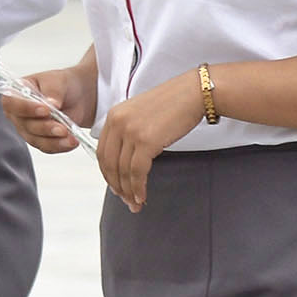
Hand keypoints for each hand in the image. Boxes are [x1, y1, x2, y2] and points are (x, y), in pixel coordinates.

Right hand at [3, 64, 95, 154]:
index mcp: (14, 94)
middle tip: (61, 128)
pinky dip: (60, 146)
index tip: (45, 110)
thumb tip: (52, 104)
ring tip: (71, 138)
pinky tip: (71, 142)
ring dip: (54, 140)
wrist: (76, 96)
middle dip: (45, 127)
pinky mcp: (40, 140)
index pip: (11, 103)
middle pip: (25, 125)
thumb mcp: (57, 81)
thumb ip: (52, 91)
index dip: (26, 108)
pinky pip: (47, 147)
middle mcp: (18, 114)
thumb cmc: (60, 85)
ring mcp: (28, 130)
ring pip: (36, 140)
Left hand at [97, 73, 208, 212]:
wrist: (194, 92)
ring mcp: (131, 132)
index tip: (116, 186)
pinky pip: (137, 172)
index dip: (108, 173)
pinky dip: (138, 187)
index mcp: (114, 116)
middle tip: (125, 200)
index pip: (102, 152)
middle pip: (109, 163)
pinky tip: (142, 196)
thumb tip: (128, 158)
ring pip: (122, 171)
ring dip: (128, 191)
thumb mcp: (142, 113)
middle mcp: (118, 123)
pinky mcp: (146, 141)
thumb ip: (129, 130)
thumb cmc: (175, 102)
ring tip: (135, 203)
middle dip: (116, 186)